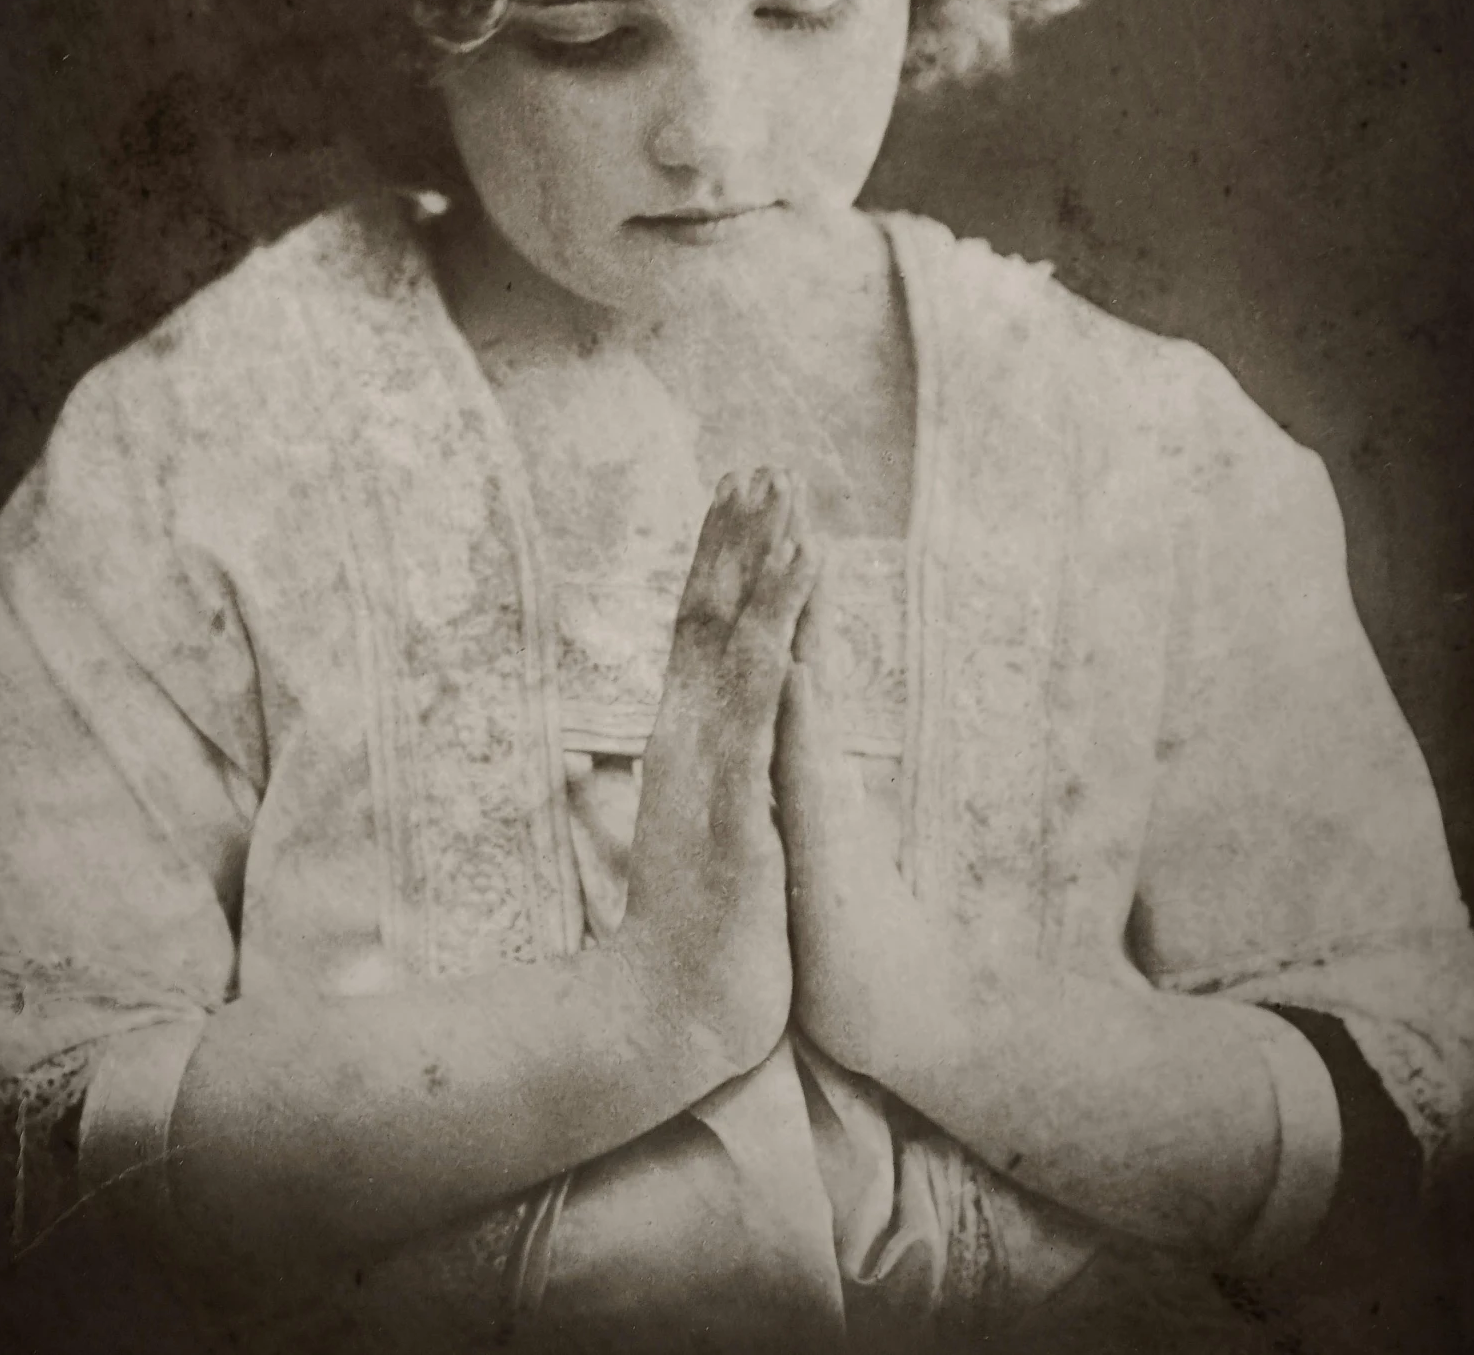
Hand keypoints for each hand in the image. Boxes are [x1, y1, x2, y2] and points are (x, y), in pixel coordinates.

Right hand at [616, 468, 816, 1084]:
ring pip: (730, 636)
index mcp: (680, 745)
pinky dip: (778, 623)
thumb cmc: (694, 928)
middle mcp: (684, 738)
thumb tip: (691, 747)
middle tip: (755, 464)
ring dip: (757, 560)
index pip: (694, 634)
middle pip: (704, 614)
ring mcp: (706, 760)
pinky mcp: (734, 789)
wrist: (673, 1010)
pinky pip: (760, 690)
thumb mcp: (698, 835)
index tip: (731, 498)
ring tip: (781, 493)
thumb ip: (696, 781)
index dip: (712, 562)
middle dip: (731, 536)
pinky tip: (801, 576)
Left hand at [775, 546, 936, 1079]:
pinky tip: (794, 657)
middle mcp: (795, 754)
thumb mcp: (777, 829)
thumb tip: (769, 703)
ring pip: (800, 676)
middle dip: (781, 555)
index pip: (765, 640)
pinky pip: (802, 755)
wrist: (845, 1005)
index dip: (758, 571)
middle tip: (783, 475)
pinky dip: (799, 702)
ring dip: (798, 602)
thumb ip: (773, 762)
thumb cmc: (796, 928)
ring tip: (798, 530)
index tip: (752, 503)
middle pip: (786, 635)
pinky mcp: (818, 832)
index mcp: (774, 748)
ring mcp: (811, 788)